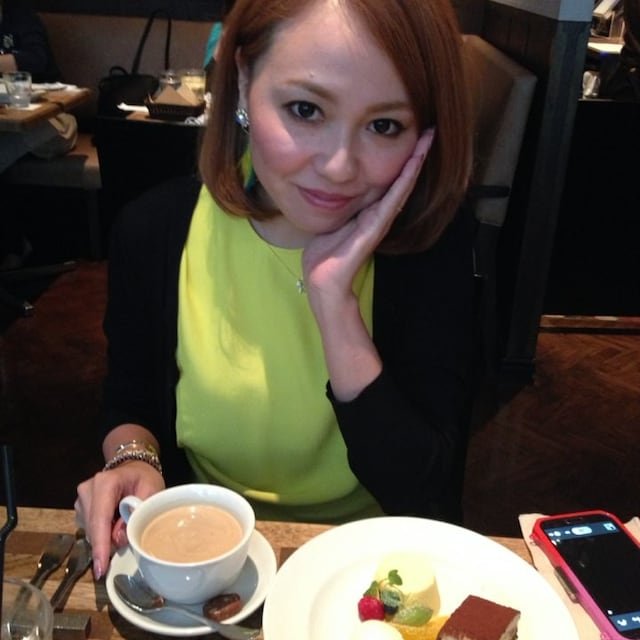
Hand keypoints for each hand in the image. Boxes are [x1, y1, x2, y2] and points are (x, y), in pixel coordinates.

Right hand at [75, 462, 163, 579]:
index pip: (100, 519)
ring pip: (90, 531)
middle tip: (127, 540)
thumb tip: (119, 538)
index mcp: (106, 482)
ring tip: (123, 522)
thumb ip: (138, 512)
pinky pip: (90, 528)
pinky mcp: (80, 507)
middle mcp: (87, 489)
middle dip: (108, 542)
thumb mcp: (151, 491)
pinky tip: (115, 522)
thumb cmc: (144, 478)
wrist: (134, 468)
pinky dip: (103, 532)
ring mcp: (81, 498)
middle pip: (94, 528)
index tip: (100, 569)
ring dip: (106, 536)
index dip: (101, 545)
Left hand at [303, 128, 433, 302]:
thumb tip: (334, 184)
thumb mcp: (333, 220)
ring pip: (401, 187)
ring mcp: (378, 223)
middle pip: (403, 180)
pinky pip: (390, 203)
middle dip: (417, 155)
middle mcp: (379, 215)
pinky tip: (412, 166)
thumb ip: (340, 204)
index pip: (391, 179)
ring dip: (415, 164)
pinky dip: (403, 184)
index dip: (404, 158)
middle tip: (431, 129)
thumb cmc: (326, 254)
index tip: (414, 135)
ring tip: (428, 141)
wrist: (322, 281)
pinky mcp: (372, 231)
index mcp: (369, 211)